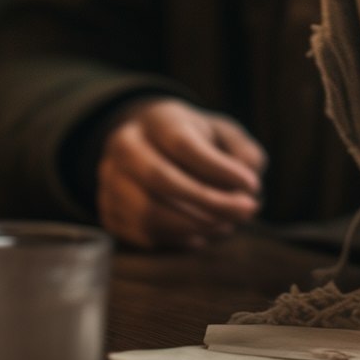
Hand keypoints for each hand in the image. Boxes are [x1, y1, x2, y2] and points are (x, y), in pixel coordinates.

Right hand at [95, 99, 264, 248]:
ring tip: (226, 226)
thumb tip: (250, 173)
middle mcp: (124, 146)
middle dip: (209, 202)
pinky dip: (176, 240)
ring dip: (194, 225)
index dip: (219, 168)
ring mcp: (109, 180)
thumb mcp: (223, 134)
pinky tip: (202, 235)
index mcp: (156, 119)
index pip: (182, 144)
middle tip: (246, 211)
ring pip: (147, 213)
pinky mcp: (107, 211)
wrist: (150, 147)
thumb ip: (243, 150)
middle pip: (160, 178)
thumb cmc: (195, 141)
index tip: (252, 185)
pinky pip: (140, 235)